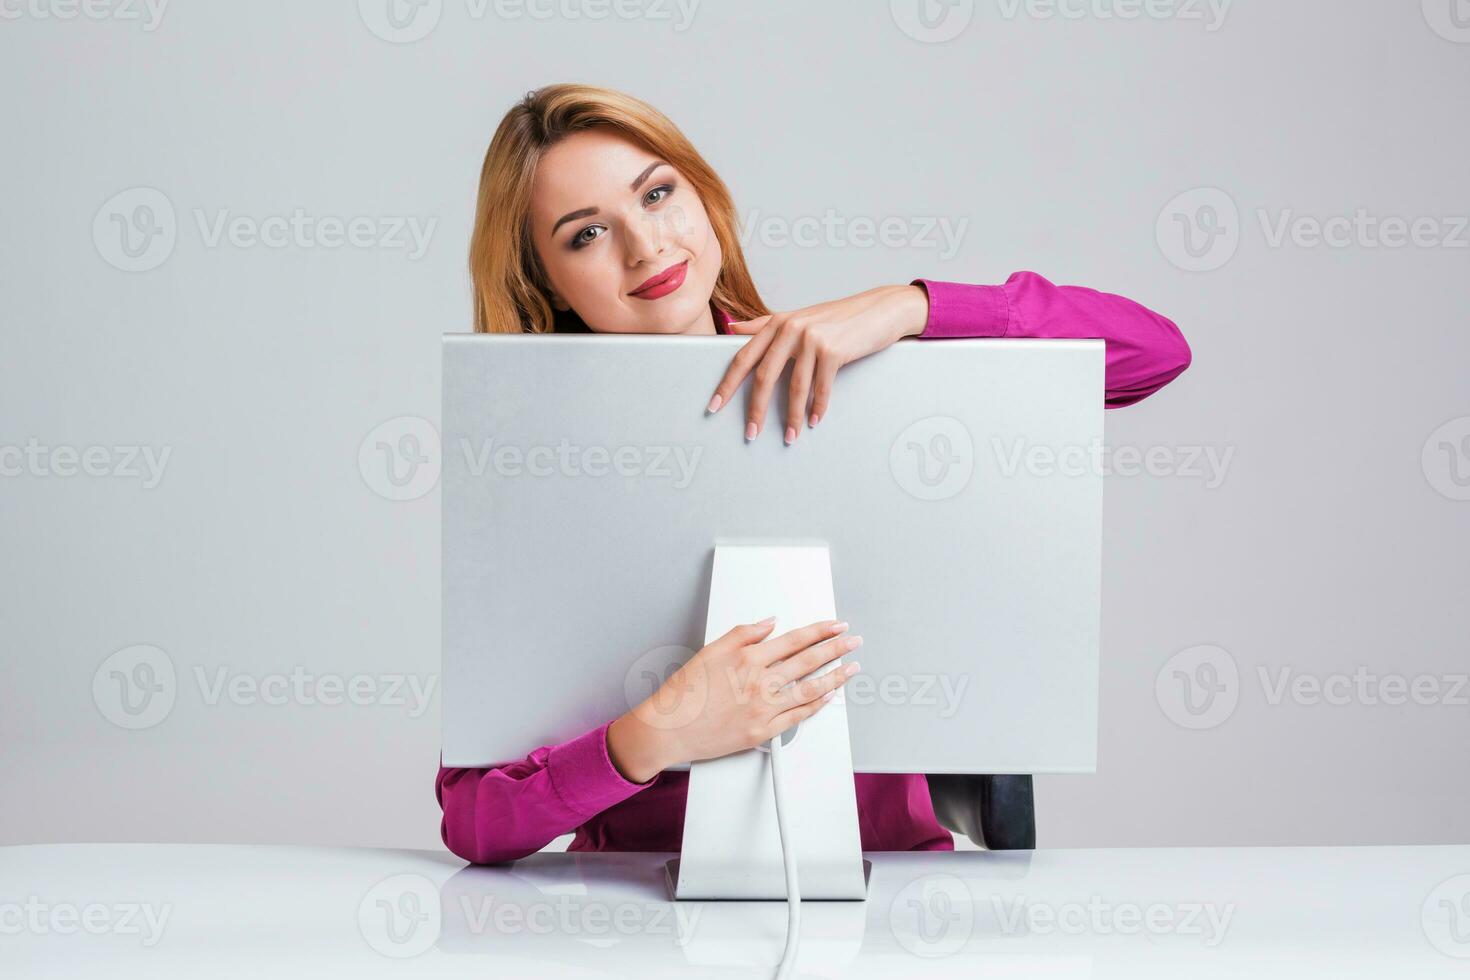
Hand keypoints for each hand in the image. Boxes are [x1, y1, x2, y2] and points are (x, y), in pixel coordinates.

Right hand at [607, 618, 862, 782]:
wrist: (669, 729)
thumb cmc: (685, 692)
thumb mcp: (711, 650)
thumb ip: (743, 634)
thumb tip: (769, 623)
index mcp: (748, 659)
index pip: (795, 640)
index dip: (820, 631)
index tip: (837, 626)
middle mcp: (759, 683)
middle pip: (809, 661)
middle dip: (837, 649)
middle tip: (854, 641)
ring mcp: (763, 709)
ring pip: (810, 689)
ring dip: (836, 677)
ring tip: (852, 668)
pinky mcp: (762, 731)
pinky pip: (798, 717)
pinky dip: (816, 705)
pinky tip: (828, 696)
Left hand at [705, 284, 928, 443]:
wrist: (880, 309)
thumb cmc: (838, 317)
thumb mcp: (798, 316)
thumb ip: (764, 324)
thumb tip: (732, 329)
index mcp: (777, 322)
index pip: (743, 357)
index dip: (727, 384)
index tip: (714, 406)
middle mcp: (790, 328)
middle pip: (763, 376)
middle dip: (755, 409)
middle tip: (750, 433)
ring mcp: (812, 339)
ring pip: (794, 387)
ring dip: (791, 417)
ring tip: (789, 436)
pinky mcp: (833, 350)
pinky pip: (820, 387)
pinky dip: (818, 408)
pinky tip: (814, 421)